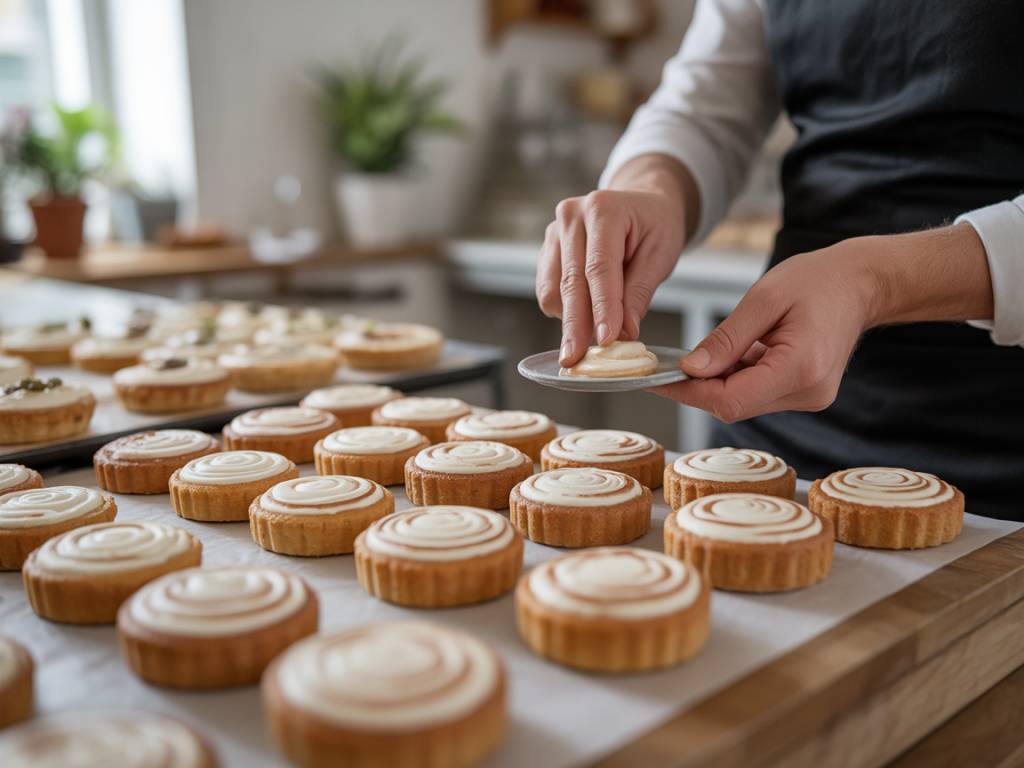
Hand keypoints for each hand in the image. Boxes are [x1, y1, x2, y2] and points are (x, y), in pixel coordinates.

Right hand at [536, 155, 697, 365]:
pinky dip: (564, 311)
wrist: (641, 204)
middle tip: (577, 358)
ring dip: (569, 321)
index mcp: (604, 209)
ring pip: (553, 290)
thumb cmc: (655, 226)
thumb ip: (639, 293)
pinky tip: (584, 318)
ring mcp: (554, 232)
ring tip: (590, 341)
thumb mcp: (661, 254)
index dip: (602, 308)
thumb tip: (623, 333)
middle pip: (570, 281)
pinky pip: (548, 290)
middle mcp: (571, 216)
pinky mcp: (547, 250)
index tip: (605, 340)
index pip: (599, 268)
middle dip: (575, 325)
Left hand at [652, 225, 992, 421]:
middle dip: (699, 386)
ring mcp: (809, 398)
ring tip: (711, 350)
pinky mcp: (806, 394)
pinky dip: (738, 378)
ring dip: (718, 381)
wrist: (863, 283)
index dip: (689, 391)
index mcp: (800, 369)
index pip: (730, 399)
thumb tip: (692, 368)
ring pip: (743, 402)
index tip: (657, 378)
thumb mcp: (765, 299)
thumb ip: (727, 338)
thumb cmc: (818, 281)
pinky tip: (735, 354)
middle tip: (669, 364)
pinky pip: (758, 394)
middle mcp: (808, 393)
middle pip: (734, 405)